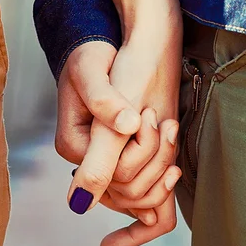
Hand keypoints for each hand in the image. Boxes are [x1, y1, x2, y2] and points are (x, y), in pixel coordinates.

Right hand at [58, 13, 181, 245]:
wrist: (100, 52)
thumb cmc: (90, 58)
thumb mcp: (91, 73)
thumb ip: (104, 104)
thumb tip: (127, 129)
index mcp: (72, 143)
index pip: (110, 173)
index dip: (140, 150)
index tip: (151, 116)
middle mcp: (85, 159)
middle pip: (126, 189)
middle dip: (154, 159)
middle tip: (167, 121)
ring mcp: (103, 161)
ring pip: (137, 193)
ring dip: (161, 164)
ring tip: (170, 126)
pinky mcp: (119, 157)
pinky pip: (142, 185)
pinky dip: (160, 174)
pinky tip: (172, 151)